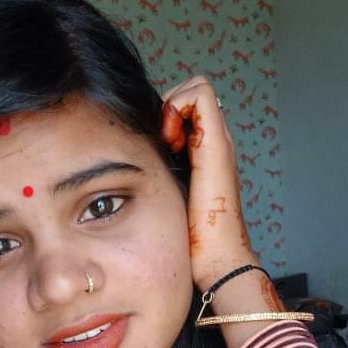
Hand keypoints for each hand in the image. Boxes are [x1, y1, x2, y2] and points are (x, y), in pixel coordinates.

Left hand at [160, 76, 257, 292]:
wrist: (217, 259)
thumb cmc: (191, 239)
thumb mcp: (165, 198)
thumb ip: (157, 177)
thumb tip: (129, 167)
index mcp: (204, 153)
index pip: (183, 108)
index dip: (164, 116)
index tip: (153, 147)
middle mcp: (214, 141)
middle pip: (188, 93)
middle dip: (166, 109)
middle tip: (156, 143)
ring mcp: (218, 139)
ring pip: (195, 88)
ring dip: (171, 107)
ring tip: (163, 143)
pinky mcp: (216, 142)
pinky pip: (200, 94)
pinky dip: (178, 108)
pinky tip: (168, 142)